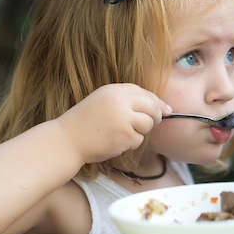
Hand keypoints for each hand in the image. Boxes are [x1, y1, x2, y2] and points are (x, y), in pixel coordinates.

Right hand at [57, 84, 171, 163]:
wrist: (67, 140)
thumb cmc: (86, 122)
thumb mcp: (104, 101)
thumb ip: (129, 100)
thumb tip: (165, 107)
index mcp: (114, 90)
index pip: (144, 93)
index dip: (155, 102)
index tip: (162, 110)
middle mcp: (120, 102)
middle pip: (152, 107)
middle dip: (155, 117)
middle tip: (147, 123)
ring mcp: (123, 119)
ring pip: (147, 124)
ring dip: (140, 131)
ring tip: (122, 133)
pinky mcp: (124, 136)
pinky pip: (138, 140)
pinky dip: (130, 143)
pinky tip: (115, 141)